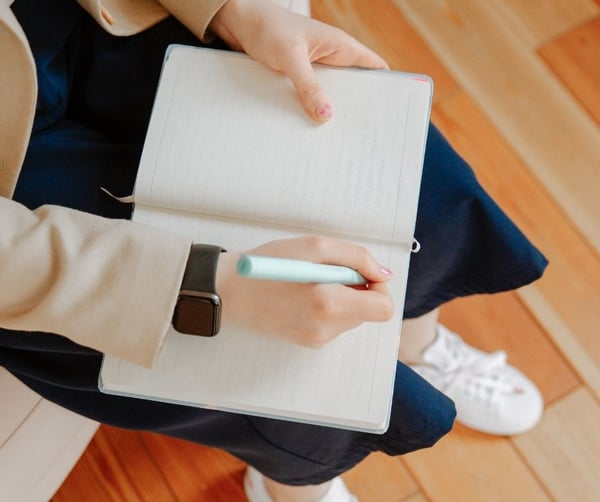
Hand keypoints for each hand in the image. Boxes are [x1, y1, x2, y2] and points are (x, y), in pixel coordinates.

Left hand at [210, 0, 387, 121]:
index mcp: (340, 47)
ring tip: (335, 140)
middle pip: (354, 88)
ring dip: (330, 112)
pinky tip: (307, 130)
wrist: (236, 21)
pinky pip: (309, 98)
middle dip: (357, 109)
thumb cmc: (266, 27)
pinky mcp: (297, 79)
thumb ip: (308, 86)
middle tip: (360, 138)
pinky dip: (310, 111)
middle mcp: (330, 58)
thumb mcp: (290, 57)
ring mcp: (313, 70)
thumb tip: (327, 116)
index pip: (375, 68)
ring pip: (330, 96)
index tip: (388, 114)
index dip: (386, 88)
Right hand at [216, 235, 393, 347]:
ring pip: (351, 317)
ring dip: (340, 296)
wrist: (230, 290)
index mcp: (331, 304)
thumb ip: (358, 257)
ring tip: (309, 282)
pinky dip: (326, 307)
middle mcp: (327, 328)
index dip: (378, 286)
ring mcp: (317, 339)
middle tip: (326, 271)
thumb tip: (383, 274)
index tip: (360, 272)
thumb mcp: (315, 245)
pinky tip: (302, 295)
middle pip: (367, 312)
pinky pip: (333, 323)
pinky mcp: (307, 342)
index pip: (383, 308)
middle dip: (356, 288)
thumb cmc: (269, 263)